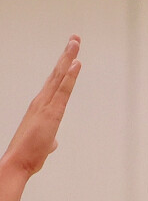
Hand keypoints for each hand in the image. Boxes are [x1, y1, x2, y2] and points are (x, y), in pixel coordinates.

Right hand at [3, 37, 80, 176]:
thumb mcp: (43, 145)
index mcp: (41, 107)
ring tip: (75, 42)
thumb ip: (48, 140)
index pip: (55, 83)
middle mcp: (41, 101)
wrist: (18, 162)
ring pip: (59, 77)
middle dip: (66, 54)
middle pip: (57, 73)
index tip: (71, 53)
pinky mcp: (52, 112)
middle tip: (75, 38)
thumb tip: (52, 143)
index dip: (63, 67)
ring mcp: (46, 105)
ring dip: (68, 58)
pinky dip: (70, 76)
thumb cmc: (28, 154)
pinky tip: (76, 63)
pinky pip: (63, 90)